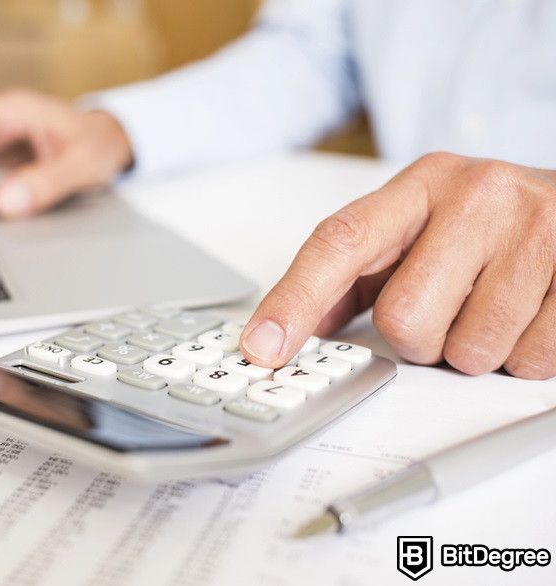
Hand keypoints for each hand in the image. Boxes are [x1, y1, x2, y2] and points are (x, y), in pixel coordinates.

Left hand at [240, 153, 555, 379]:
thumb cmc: (491, 224)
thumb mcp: (420, 229)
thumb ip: (355, 274)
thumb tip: (286, 327)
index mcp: (421, 185)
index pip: (340, 243)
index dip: (295, 300)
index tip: (262, 346)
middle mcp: (477, 195)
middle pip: (404, 318)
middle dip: (421, 339)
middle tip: (449, 310)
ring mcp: (537, 229)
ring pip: (468, 350)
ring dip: (475, 350)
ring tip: (495, 306)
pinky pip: (529, 358)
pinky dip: (523, 355)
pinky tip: (531, 313)